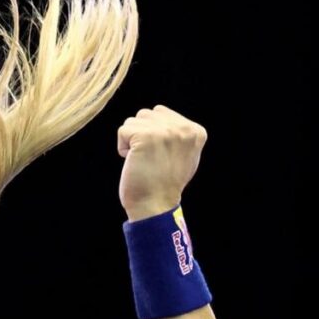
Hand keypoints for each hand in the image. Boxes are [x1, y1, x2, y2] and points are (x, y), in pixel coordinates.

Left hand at [117, 105, 207, 219]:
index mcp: (196, 131)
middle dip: (141, 133)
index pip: (162, 113)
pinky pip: (122, 131)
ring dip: (131, 140)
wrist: (156, 205)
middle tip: (149, 158)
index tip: (161, 156)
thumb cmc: (165, 183)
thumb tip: (159, 115)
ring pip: (133, 121)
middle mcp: (184, 128)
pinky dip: (122, 147)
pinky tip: (133, 161)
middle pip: (147, 114)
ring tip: (142, 159)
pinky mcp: (145, 136)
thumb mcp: (185, 155)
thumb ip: (178, 134)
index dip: (154, 134)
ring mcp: (165, 131)